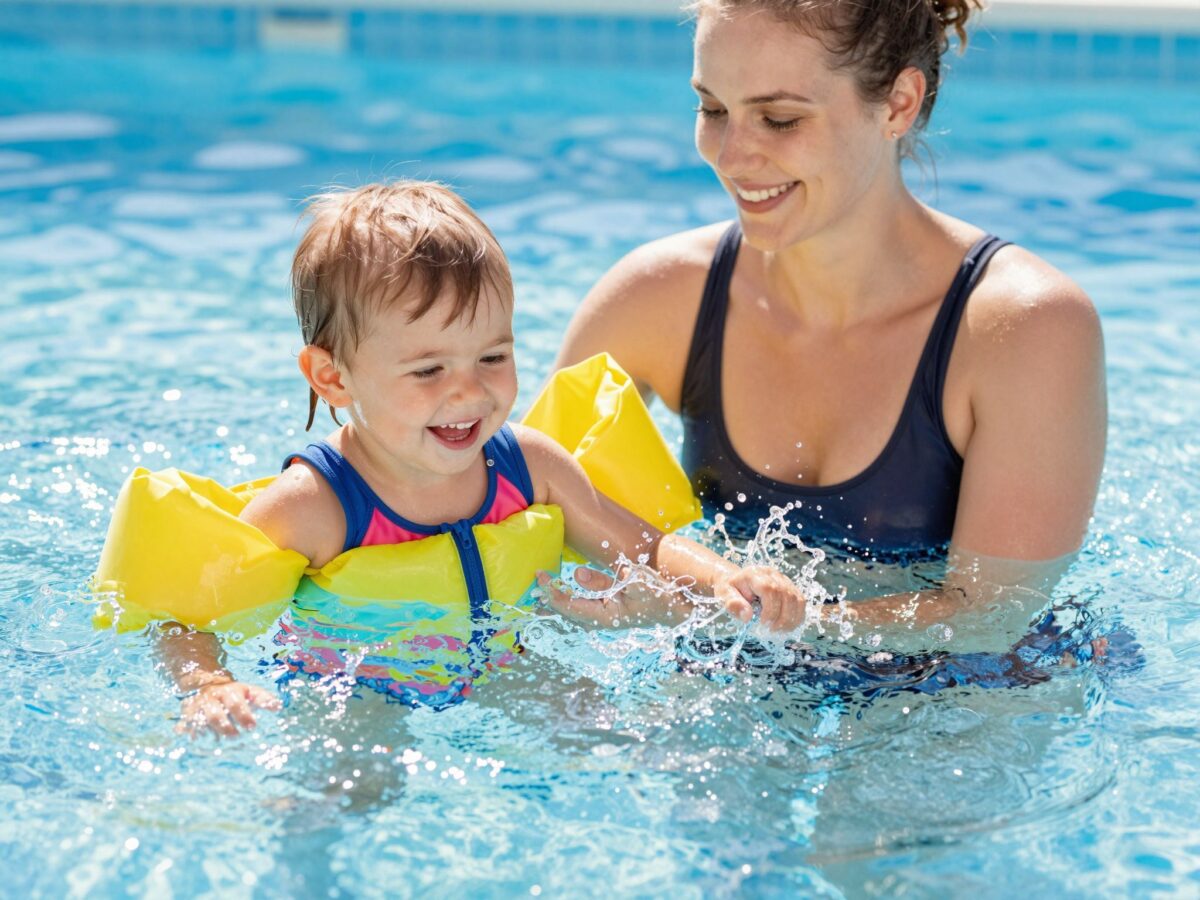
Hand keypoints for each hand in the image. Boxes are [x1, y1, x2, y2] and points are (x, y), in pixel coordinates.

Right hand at [177, 679, 280, 737]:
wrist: (204, 684)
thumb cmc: (234, 694)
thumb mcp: (249, 692)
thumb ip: (263, 699)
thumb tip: (278, 706)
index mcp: (229, 692)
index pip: (236, 703)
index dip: (243, 715)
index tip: (252, 726)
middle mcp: (212, 699)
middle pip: (215, 714)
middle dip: (225, 727)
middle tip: (236, 737)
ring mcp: (198, 707)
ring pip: (199, 721)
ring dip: (207, 733)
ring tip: (218, 743)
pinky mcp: (186, 715)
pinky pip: (185, 726)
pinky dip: (190, 733)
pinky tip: (196, 740)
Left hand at [537, 567, 687, 627]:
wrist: (677, 609)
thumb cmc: (659, 597)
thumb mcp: (635, 583)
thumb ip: (604, 580)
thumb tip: (576, 574)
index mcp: (604, 618)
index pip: (568, 606)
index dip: (551, 592)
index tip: (540, 575)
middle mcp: (600, 621)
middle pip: (566, 611)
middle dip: (548, 596)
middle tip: (536, 576)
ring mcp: (603, 617)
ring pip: (571, 610)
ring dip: (555, 599)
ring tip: (540, 587)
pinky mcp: (607, 611)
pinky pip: (581, 606)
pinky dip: (568, 598)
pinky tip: (560, 590)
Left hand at [717, 565, 807, 632]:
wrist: (737, 580)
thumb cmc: (731, 589)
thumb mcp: (724, 594)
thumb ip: (732, 604)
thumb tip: (747, 616)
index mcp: (755, 574)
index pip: (770, 590)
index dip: (770, 611)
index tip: (762, 624)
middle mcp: (773, 574)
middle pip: (787, 596)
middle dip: (781, 619)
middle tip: (770, 631)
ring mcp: (784, 580)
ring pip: (798, 600)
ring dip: (791, 620)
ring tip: (779, 631)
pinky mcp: (791, 588)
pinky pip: (801, 603)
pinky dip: (797, 617)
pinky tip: (786, 626)